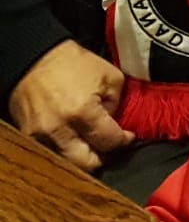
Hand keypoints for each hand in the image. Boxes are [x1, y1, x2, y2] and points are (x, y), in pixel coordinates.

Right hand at [7, 39, 132, 171]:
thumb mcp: (110, 77)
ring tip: (92, 141)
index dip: (124, 141)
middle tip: (110, 144)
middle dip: (104, 156)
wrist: (35, 58)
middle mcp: (60, 129)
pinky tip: (75, 137)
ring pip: (69, 163)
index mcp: (83, 112)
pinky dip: (66, 150)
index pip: (110, 143)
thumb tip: (118, 124)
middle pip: (88, 164)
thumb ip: (118, 104)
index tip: (127, 136)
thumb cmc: (72, 63)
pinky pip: (52, 153)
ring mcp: (41, 136)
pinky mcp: (28, 136)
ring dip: (84, 156)